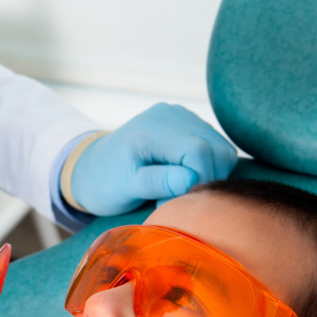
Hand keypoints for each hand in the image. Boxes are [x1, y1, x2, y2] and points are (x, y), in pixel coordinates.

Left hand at [70, 103, 237, 215]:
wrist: (93, 167)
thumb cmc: (105, 182)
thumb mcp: (125, 187)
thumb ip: (157, 182)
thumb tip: (191, 179)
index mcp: (151, 129)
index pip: (198, 152)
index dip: (199, 181)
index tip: (176, 201)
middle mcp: (171, 115)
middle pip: (217, 150)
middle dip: (206, 180)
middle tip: (175, 198)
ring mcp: (182, 116)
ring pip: (222, 150)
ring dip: (210, 175)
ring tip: (177, 189)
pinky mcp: (189, 123)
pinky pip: (216, 147)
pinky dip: (208, 167)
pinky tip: (184, 178)